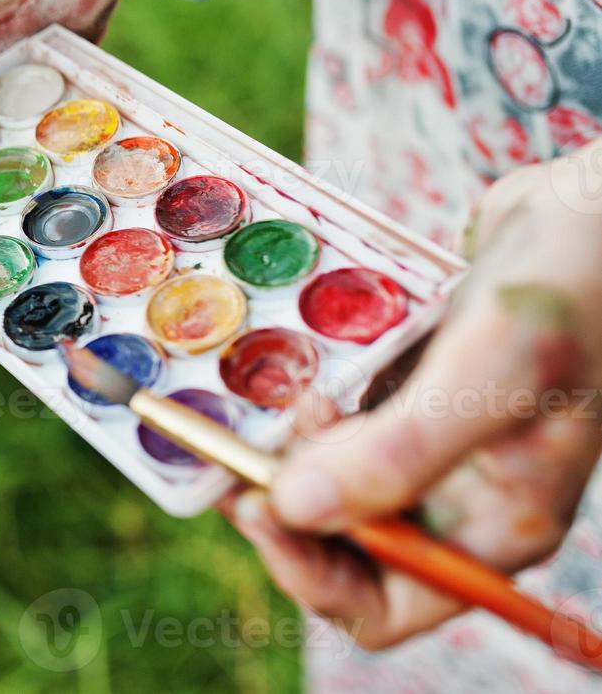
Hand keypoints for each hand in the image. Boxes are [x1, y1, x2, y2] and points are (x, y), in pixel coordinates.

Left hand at [227, 143, 601, 649]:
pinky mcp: (414, 393)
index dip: (305, 571)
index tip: (253, 500)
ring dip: (289, 449)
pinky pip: (340, 419)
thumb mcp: (492, 371)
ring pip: (330, 480)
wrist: (590, 207)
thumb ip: (398, 452)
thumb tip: (293, 511)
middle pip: (340, 546)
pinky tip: (304, 362)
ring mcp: (436, 445)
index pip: (382, 606)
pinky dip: (307, 400)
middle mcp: (461, 499)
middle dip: (284, 501)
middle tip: (246, 438)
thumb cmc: (571, 288)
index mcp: (494, 526)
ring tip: (290, 390)